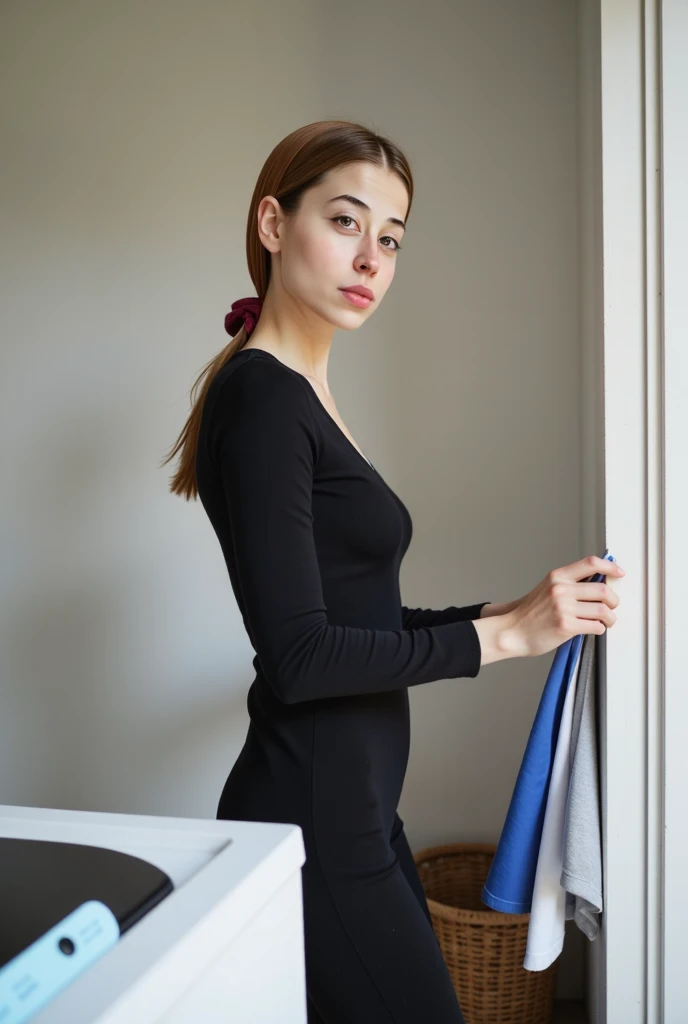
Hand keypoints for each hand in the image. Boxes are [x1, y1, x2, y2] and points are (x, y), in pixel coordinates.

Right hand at [502, 555, 625, 658]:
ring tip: (605, 622)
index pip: (591, 563)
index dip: (610, 566)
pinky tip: (593, 629)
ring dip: (610, 618)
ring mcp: (563, 608)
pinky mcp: (566, 626)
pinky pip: (596, 626)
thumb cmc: (531, 613)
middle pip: (603, 590)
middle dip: (614, 601)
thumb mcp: (547, 588)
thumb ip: (569, 584)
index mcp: (558, 576)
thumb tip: (598, 584)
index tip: (619, 573)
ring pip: (603, 610)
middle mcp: (561, 589)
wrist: (512, 631)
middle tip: (611, 608)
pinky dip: (600, 629)